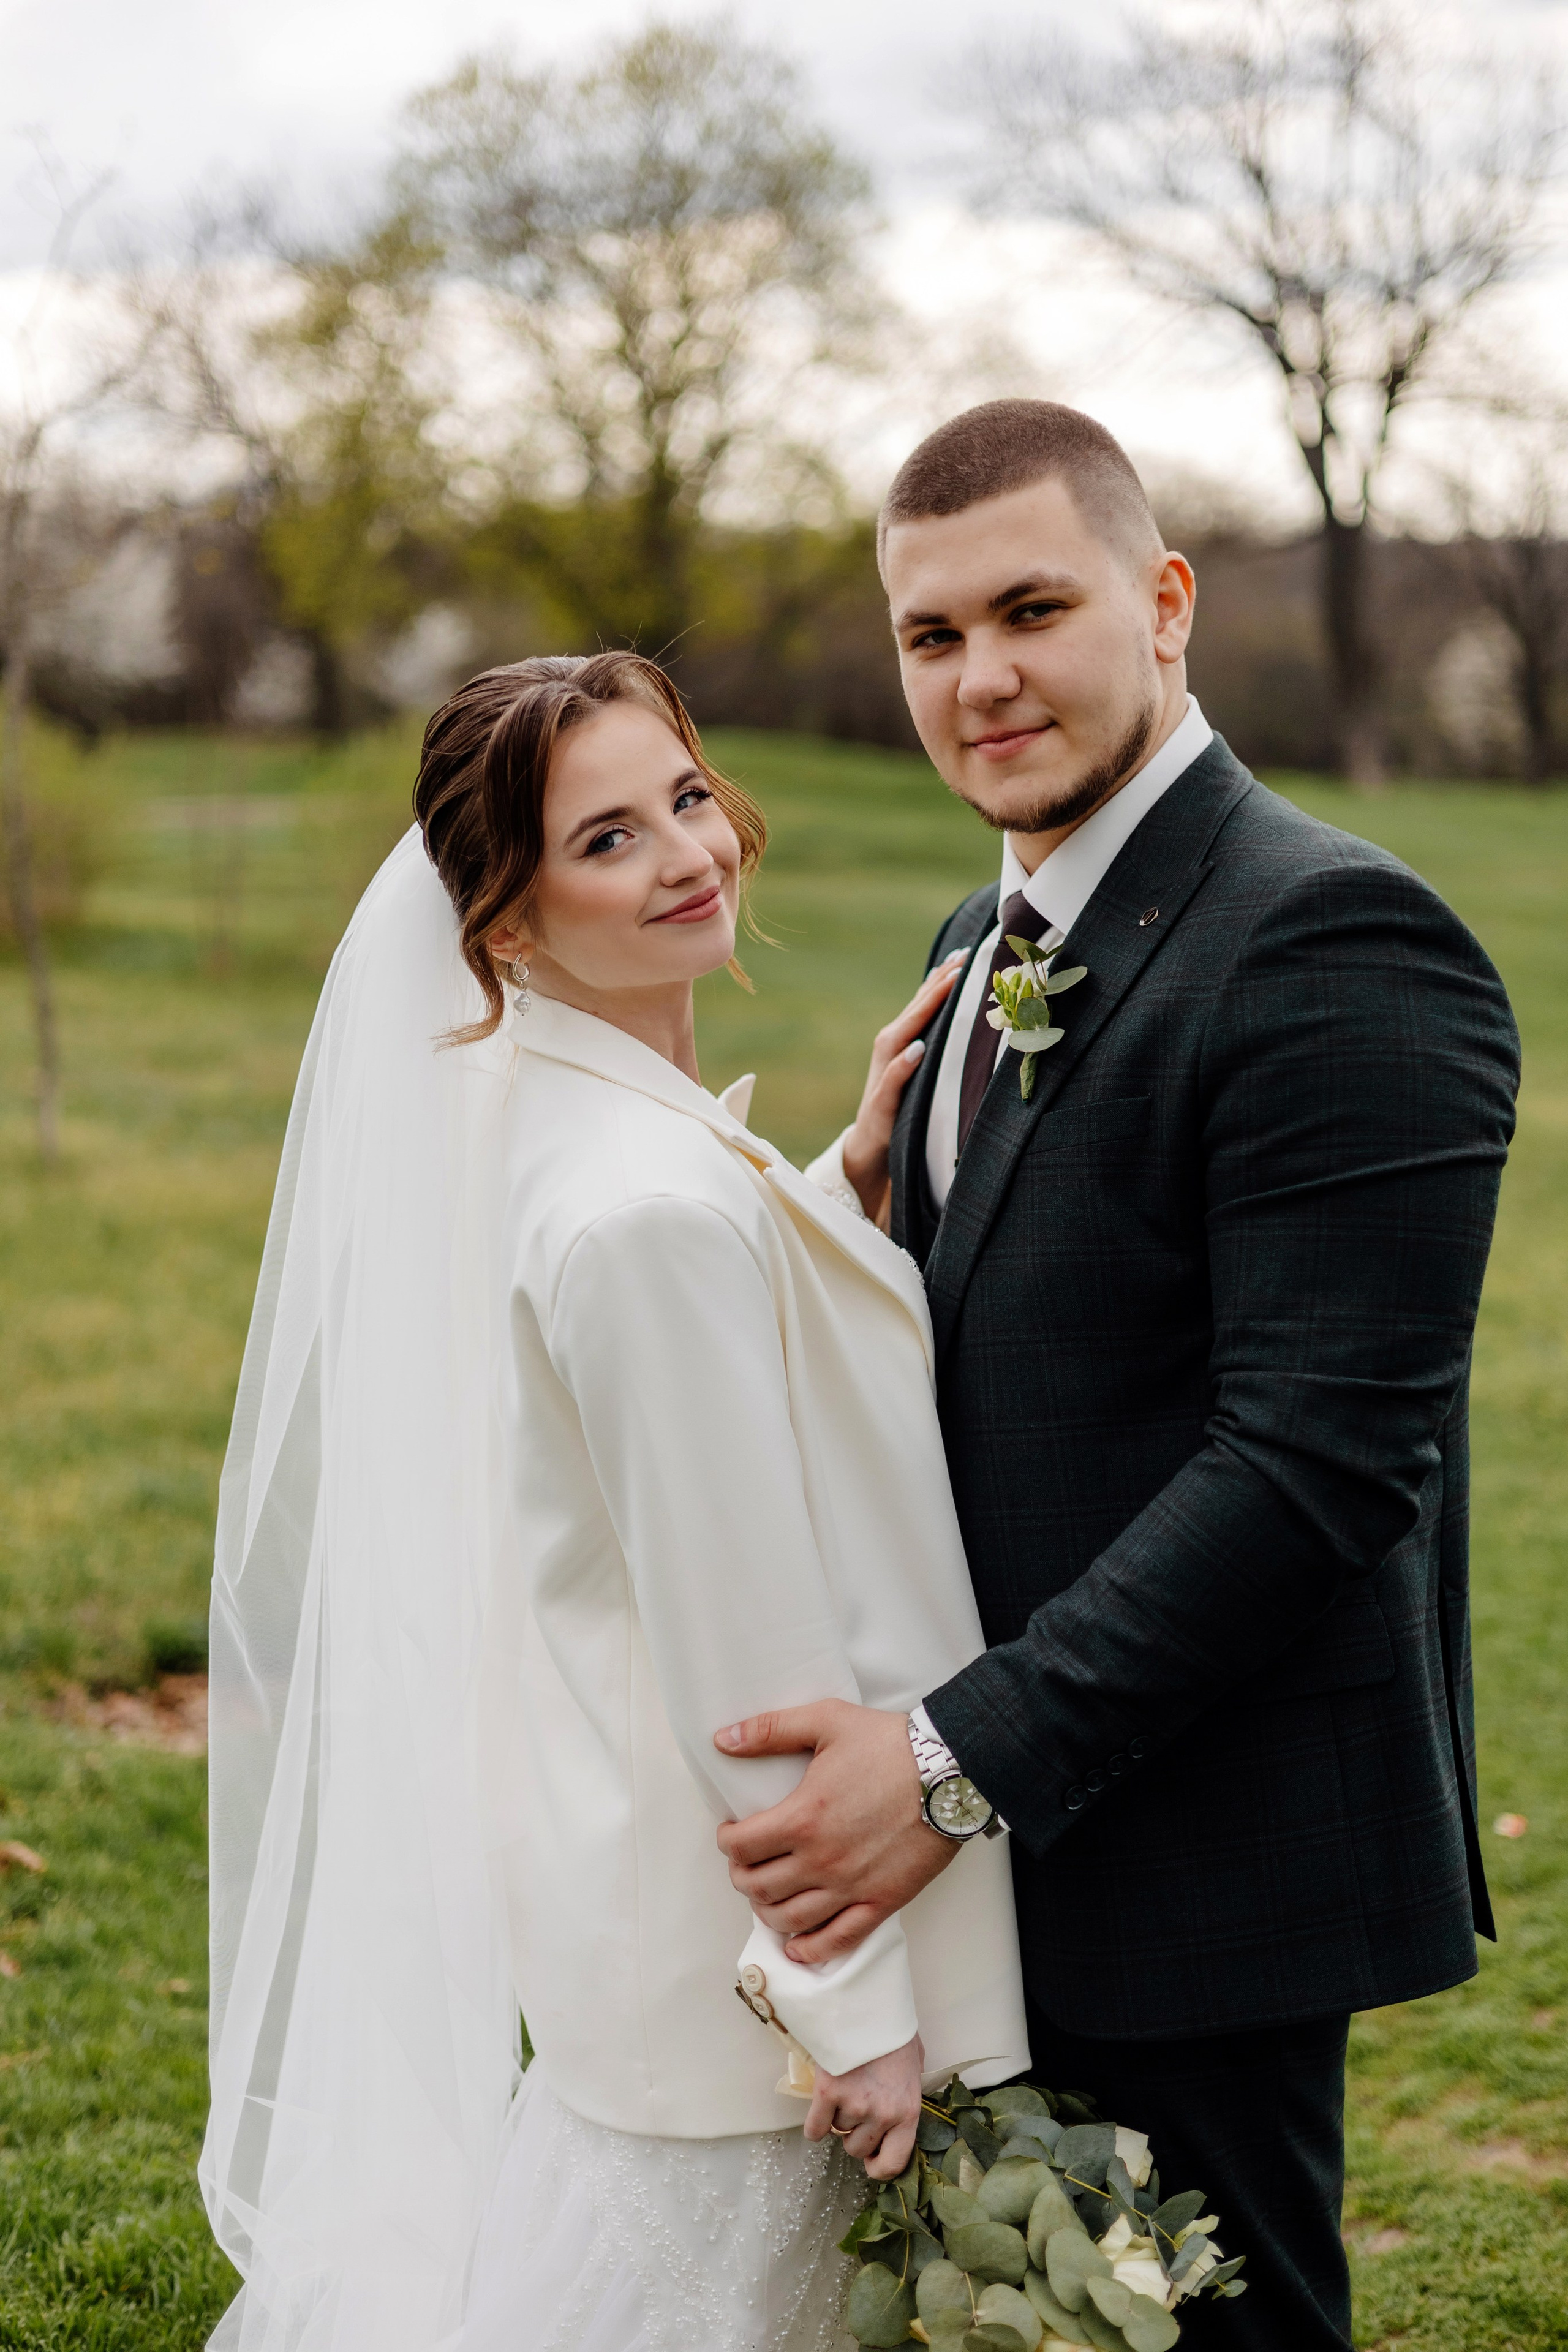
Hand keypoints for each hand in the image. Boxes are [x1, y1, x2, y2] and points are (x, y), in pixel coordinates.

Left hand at [714, 1700, 955, 1962]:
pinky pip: (839, 1939)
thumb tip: (724, 1739)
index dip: (727, 1842)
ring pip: (790, 1919)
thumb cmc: (891, 1745)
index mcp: (803, 1818)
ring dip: (766, 1912)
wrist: (951, 1771)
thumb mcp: (826, 1721)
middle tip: (745, 1863)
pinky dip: (811, 1949)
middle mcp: (822, 1860)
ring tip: (766, 1896)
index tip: (731, 1834)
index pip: (742, 1846)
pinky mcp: (882, 1901)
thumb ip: (770, 1729)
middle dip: (742, 1876)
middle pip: (759, 1886)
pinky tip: (798, 1946)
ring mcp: (851, 1886)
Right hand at [805, 2032, 924, 2179]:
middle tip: (854, 2106)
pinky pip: (815, 2128)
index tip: (870, 2157)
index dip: (878, 2165)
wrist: (868, 2005)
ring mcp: (855, 2106)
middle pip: (857, 2148)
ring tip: (843, 2090)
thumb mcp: (915, 2065)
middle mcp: (883, 2115)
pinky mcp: (829, 2094)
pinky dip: (814, 2124)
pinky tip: (820, 2109)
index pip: (894, 2163)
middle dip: (854, 2132)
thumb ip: (908, 2092)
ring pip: (837, 2133)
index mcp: (908, 2112)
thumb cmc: (892, 2032)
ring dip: (837, 2118)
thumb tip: (901, 2108)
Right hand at [841, 953, 966, 1225]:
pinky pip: (892, 1081)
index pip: (924, 1003)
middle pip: (915, 1011)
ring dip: (923, 1011)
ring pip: (901, 1036)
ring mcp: (883, 1077)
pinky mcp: (880, 1105)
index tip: (966, 953)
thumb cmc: (902, 1108)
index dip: (943, 978)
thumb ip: (936, 1048)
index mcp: (902, 1043)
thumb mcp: (921, 1075)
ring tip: (946, 987)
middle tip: (964, 959)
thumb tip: (969, 1022)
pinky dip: (903, 1064)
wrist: (869, 1151)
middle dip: (938, 984)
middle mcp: (890, 1052)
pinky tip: (917, 1050)